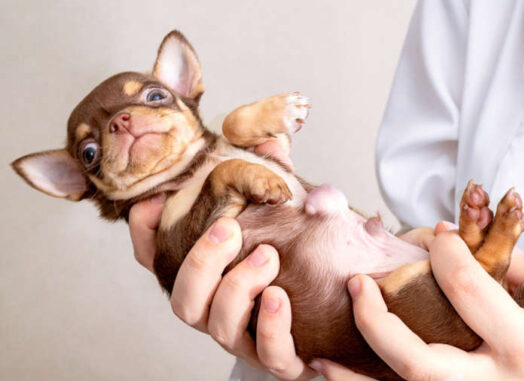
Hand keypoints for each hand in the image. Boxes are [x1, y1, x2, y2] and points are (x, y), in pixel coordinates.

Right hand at [128, 140, 314, 379]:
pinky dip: (270, 328)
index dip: (145, 235)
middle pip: (183, 297)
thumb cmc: (302, 258)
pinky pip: (270, 356)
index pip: (158, 260)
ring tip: (267, 256)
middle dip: (200, 262)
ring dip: (236, 289)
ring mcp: (248, 337)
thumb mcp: (285, 209)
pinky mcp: (283, 358)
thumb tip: (269, 138)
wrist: (345, 312)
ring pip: (218, 326)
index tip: (153, 203)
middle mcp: (219, 309)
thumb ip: (273, 176)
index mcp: (210, 276)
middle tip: (228, 229)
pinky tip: (280, 297)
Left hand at [310, 222, 523, 380]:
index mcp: (523, 346)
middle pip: (421, 361)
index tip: (436, 234)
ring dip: (357, 376)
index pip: (468, 292)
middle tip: (358, 286)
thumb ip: (500, 260)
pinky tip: (336, 374)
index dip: (446, 254)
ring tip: (319, 357)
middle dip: (379, 323)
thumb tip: (448, 238)